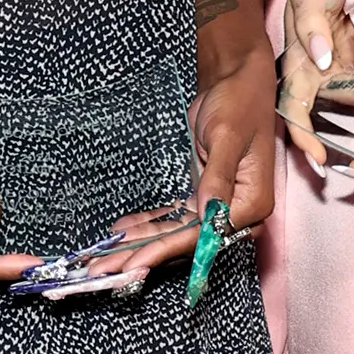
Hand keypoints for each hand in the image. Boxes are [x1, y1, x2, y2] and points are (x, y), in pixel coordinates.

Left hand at [38, 40, 277, 298]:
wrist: (236, 84)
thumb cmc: (238, 104)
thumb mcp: (226, 137)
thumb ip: (216, 177)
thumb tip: (208, 215)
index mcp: (251, 204)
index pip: (202, 237)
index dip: (165, 251)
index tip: (134, 265)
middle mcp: (236, 213)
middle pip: (184, 243)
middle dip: (143, 255)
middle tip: (103, 270)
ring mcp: (217, 206)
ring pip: (174, 234)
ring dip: (140, 245)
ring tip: (102, 258)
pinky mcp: (202, 197)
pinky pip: (172, 218)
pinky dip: (147, 224)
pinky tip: (121, 231)